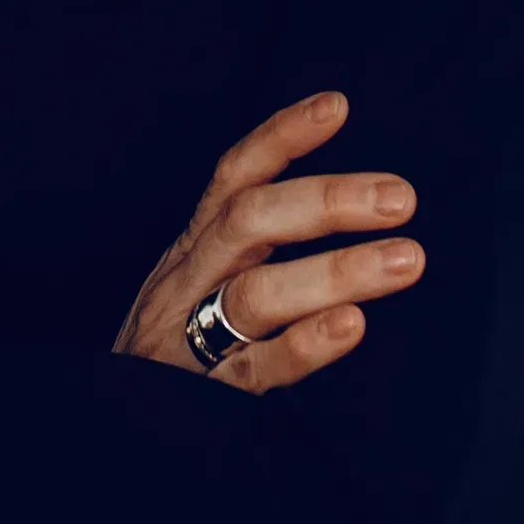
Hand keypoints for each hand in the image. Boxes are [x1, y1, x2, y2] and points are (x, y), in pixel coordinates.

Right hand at [111, 91, 422, 393]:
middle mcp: (186, 281)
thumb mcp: (197, 282)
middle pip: (248, 222)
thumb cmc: (172, 346)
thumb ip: (251, 249)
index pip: (233, 177)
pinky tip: (351, 325)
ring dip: (337, 271)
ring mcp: (189, 337)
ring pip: (256, 294)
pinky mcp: (202, 395)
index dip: (281, 137)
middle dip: (327, 202)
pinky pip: (254, 367)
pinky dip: (304, 345)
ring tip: (407, 259)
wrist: (116, 417)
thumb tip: (340, 204)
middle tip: (400, 198)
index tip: (337, 106)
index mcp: (192, 248)